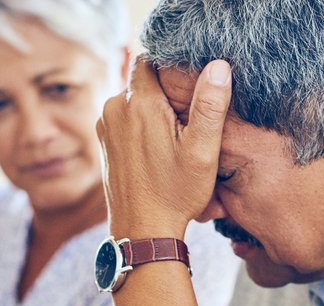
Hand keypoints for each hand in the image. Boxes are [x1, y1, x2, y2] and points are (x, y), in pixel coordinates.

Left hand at [97, 58, 232, 239]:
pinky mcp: (104, 141)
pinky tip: (158, 149)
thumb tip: (219, 66)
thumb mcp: (202, 151)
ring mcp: (105, 125)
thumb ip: (211, 105)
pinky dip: (141, 125)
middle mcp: (114, 108)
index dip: (171, 64)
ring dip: (152, 109)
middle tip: (187, 119)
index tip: (189, 83)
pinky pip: (124, 119)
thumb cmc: (175, 194)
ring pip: (133, 100)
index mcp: (138, 103)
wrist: (142, 230)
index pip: (150, 58)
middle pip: (143, 80)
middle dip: (165, 92)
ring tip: (175, 137)